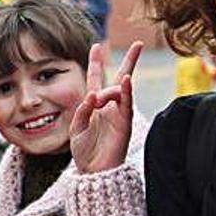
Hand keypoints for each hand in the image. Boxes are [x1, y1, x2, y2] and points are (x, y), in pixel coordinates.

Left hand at [69, 41, 142, 173]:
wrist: (94, 172)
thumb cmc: (84, 152)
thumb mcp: (76, 129)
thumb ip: (81, 110)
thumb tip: (91, 95)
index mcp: (94, 106)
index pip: (95, 79)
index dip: (96, 63)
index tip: (96, 45)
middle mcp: (108, 106)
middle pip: (119, 77)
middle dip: (129, 60)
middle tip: (139, 43)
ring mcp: (118, 113)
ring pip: (120, 90)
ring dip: (112, 88)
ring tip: (98, 99)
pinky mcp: (124, 123)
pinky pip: (127, 104)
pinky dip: (126, 91)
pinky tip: (126, 79)